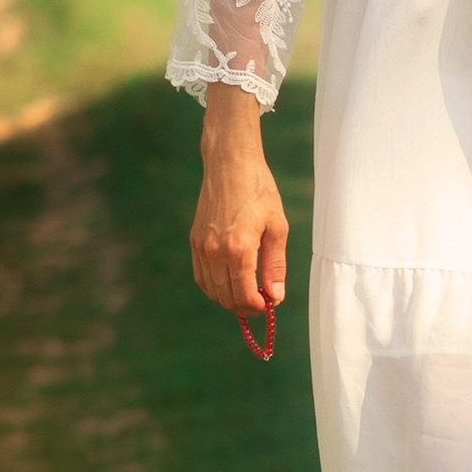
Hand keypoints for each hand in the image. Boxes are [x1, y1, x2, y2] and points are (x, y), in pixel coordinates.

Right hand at [191, 90, 289, 319]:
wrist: (230, 164)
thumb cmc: (259, 191)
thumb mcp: (277, 227)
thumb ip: (275, 265)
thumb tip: (275, 296)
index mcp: (238, 248)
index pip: (243, 295)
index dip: (257, 307)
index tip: (269, 305)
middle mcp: (215, 251)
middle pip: (225, 297)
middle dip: (244, 306)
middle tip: (261, 303)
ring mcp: (201, 246)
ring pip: (211, 289)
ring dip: (228, 298)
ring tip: (248, 294)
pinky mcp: (194, 240)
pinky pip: (201, 275)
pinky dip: (214, 286)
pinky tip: (229, 282)